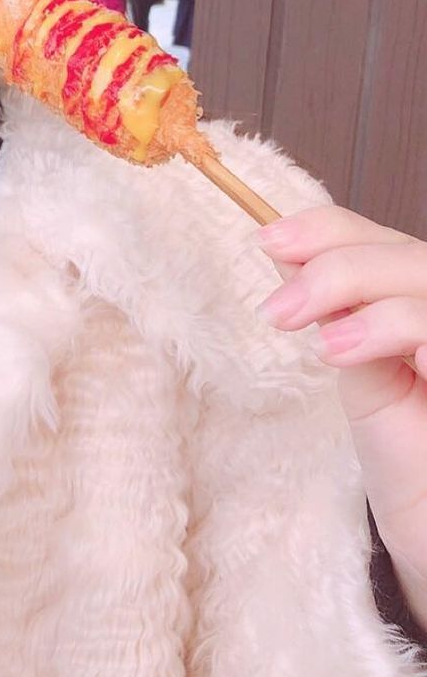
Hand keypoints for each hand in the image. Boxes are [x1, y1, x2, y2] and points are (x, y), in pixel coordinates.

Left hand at [256, 207, 426, 619]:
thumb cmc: (404, 447)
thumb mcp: (355, 363)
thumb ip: (333, 305)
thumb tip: (280, 246)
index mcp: (419, 292)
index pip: (377, 235)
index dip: (325, 229)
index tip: (266, 239)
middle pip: (405, 254)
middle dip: (334, 272)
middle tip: (278, 312)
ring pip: (425, 285)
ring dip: (371, 307)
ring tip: (327, 349)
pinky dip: (409, 335)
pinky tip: (379, 359)